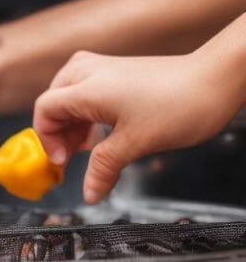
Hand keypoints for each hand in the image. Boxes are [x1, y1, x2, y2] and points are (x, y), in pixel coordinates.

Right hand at [33, 50, 240, 203]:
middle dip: (58, 132)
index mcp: (87, 87)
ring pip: (68, 95)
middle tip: (74, 157)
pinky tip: (102, 130)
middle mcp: (89, 71)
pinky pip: (85, 89)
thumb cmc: (181, 104)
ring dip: (72, 123)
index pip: (44, 110)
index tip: (63, 162)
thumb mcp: (137, 144)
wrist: (216, 79)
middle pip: (53, 102)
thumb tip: (89, 194)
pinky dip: (86, 111)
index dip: (47, 140)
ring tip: (89, 146)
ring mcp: (103, 67)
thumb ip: (104, 169)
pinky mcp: (116, 69)